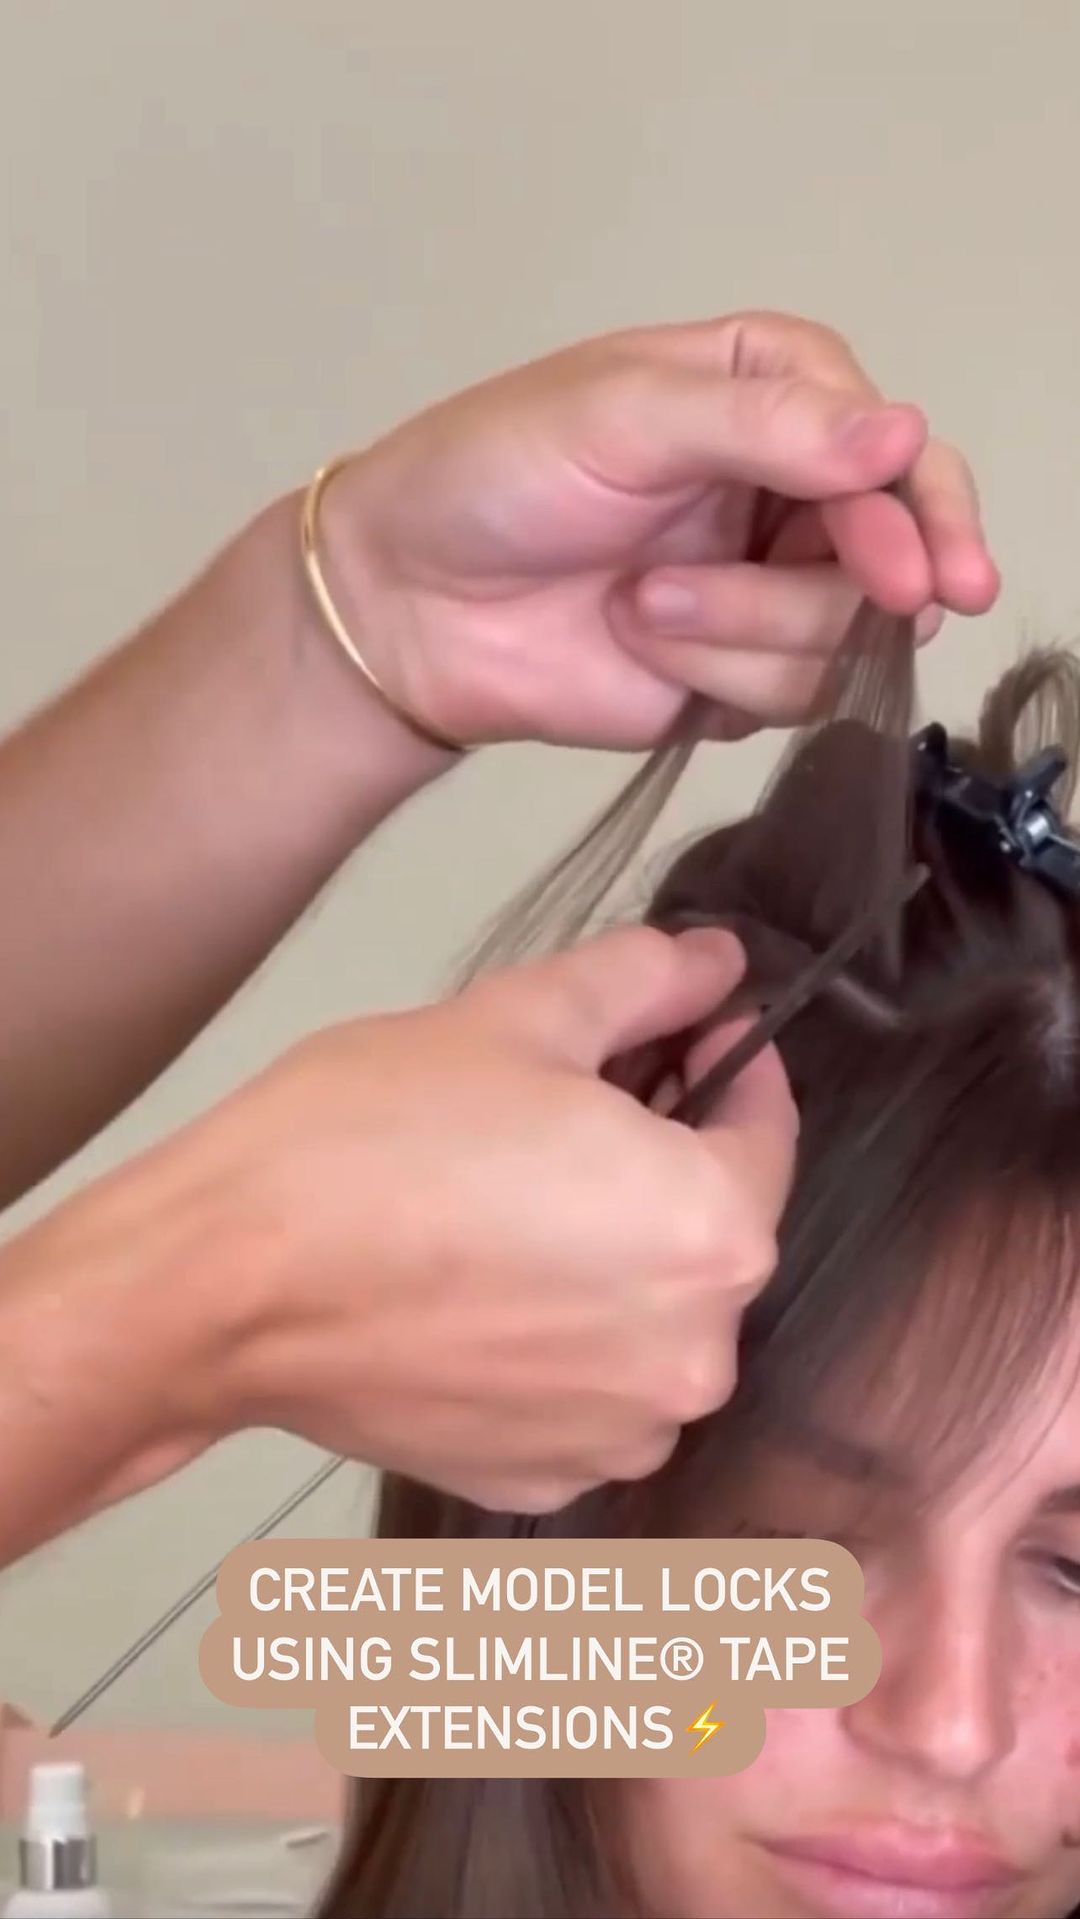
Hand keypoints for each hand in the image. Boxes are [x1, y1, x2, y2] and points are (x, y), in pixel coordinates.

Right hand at [197, 926, 795, 1511]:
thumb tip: (716, 962)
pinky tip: (476, 1287)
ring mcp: (615, 1435)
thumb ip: (644, 983)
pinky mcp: (537, 1482)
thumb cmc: (372, 1137)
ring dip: (610, 1256)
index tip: (685, 1032)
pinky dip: (553, 1341)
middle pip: (708, 1231)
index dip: (728, 1067)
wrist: (222, 1282)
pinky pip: (581, 1393)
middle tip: (572, 1106)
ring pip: (647, 1318)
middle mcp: (693, 1356)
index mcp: (713, 1232)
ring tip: (510, 1200)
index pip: (765, 1132)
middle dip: (663, 1160)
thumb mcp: (518, 1018)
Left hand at [320, 311, 999, 748]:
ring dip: (746, 630)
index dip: (923, 511)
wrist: (407, 605)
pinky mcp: (740, 677)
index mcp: (771, 395)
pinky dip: (719, 677)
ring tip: (640, 606)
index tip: (929, 575)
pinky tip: (641, 646)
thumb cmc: (496, 476)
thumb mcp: (623, 417)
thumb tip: (904, 436)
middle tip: (889, 605)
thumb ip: (767, 425)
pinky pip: (795, 697)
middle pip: (897, 552)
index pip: (897, 447)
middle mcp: (788, 490)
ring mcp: (768, 590)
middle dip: (861, 585)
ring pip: (849, 637)